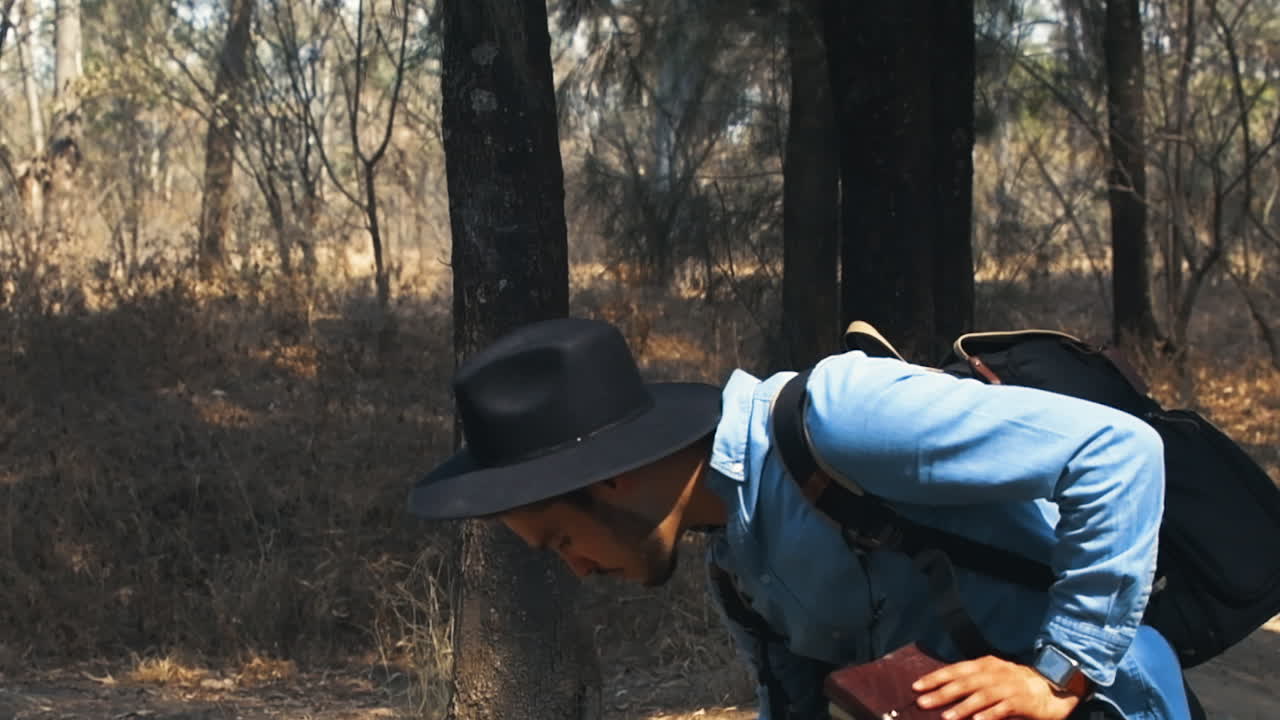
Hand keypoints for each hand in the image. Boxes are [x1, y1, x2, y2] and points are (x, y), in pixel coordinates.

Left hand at [912, 655, 1082, 719]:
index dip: (935, 677)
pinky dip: (989, 715)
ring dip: (962, 707)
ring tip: (946, 717)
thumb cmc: (1017, 683)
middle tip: (922, 702)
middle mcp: (995, 673)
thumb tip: (942, 690)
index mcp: (986, 664)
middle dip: (941, 693)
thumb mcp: (993, 675)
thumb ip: (972, 680)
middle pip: (964, 683)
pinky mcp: (1021, 701)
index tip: (916, 686)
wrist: (1053, 685)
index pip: (955, 669)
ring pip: (981, 696)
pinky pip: (1003, 709)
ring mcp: (1008, 686)